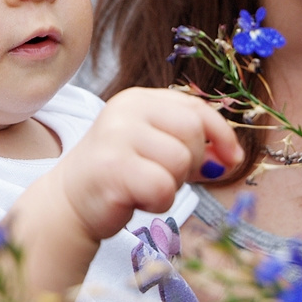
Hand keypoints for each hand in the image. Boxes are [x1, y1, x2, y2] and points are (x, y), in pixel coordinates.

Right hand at [52, 86, 242, 240]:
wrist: (70, 201)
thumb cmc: (120, 174)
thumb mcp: (155, 147)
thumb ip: (190, 144)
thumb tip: (231, 156)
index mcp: (139, 99)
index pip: (196, 107)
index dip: (221, 134)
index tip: (231, 158)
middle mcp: (126, 109)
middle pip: (193, 131)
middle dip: (192, 162)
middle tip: (165, 176)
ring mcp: (116, 135)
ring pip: (180, 161)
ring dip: (172, 185)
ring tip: (145, 186)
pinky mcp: (111, 166)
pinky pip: (162, 187)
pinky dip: (158, 202)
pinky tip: (136, 199)